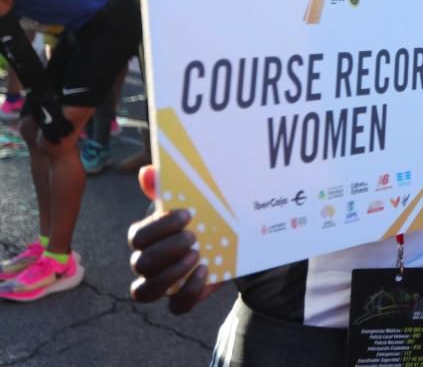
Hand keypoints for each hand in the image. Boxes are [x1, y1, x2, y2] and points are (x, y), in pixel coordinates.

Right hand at [127, 165, 217, 312]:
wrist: (229, 241)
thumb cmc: (200, 218)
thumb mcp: (189, 201)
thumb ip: (166, 189)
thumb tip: (148, 172)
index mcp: (146, 237)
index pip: (138, 236)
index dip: (160, 227)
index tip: (187, 214)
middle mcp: (146, 263)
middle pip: (140, 264)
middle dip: (167, 250)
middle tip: (193, 237)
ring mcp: (161, 284)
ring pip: (146, 291)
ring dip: (171, 273)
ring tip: (196, 255)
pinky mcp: (181, 298)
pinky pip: (176, 307)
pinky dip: (189, 292)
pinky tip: (205, 272)